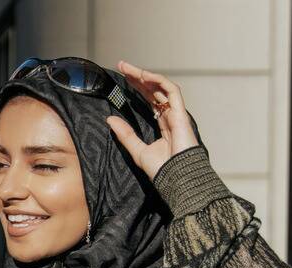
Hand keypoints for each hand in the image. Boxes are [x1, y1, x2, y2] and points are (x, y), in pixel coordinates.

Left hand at [105, 60, 199, 179]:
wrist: (177, 178)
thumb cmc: (162, 169)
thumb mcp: (137, 150)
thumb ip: (125, 134)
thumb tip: (110, 119)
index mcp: (162, 123)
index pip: (148, 99)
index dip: (136, 87)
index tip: (122, 77)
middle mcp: (170, 115)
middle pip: (153, 90)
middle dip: (138, 77)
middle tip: (122, 66)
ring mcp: (176, 113)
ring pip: (161, 87)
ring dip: (145, 75)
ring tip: (129, 68)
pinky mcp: (181, 114)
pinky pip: (172, 91)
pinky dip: (158, 81)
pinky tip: (144, 76)